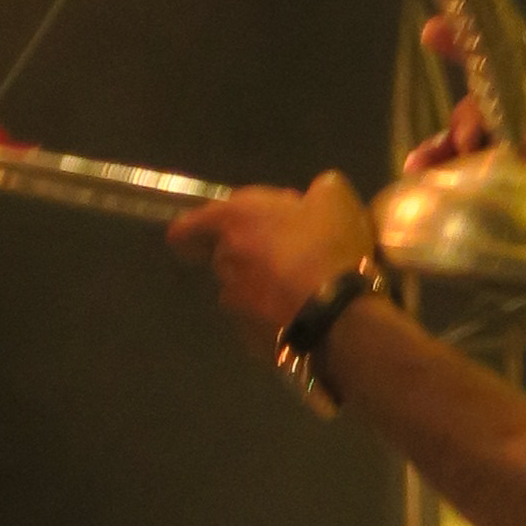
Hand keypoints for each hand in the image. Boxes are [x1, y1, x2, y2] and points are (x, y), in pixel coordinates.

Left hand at [172, 168, 379, 348]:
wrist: (338, 314)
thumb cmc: (327, 246)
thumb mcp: (334, 200)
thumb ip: (320, 189)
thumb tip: (320, 190)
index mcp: (234, 219)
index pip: (187, 228)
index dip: (190, 232)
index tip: (197, 237)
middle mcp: (225, 260)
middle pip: (222, 256)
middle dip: (245, 255)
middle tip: (280, 254)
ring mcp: (235, 302)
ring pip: (240, 290)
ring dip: (259, 287)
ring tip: (295, 291)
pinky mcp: (251, 336)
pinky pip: (258, 321)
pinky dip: (273, 317)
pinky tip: (303, 316)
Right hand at [416, 16, 525, 277]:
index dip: (483, 47)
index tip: (437, 34)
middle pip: (498, 101)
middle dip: (471, 114)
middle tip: (468, 143)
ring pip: (486, 139)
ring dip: (450, 147)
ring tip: (423, 165)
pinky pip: (489, 177)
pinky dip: (457, 178)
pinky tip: (428, 186)